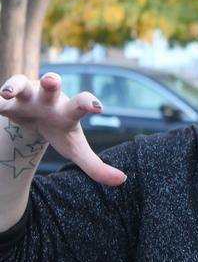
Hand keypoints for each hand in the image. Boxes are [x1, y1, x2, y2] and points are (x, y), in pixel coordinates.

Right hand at [0, 73, 125, 185]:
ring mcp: (27, 95)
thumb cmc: (59, 131)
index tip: (98, 108)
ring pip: (20, 83)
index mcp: (69, 109)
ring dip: (13, 86)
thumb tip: (122, 181)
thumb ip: (96, 166)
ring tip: (7, 94)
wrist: (35, 118)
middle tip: (51, 80)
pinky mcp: (6, 100)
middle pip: (51, 84)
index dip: (90, 103)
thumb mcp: (75, 149)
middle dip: (51, 80)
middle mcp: (49, 97)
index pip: (82, 102)